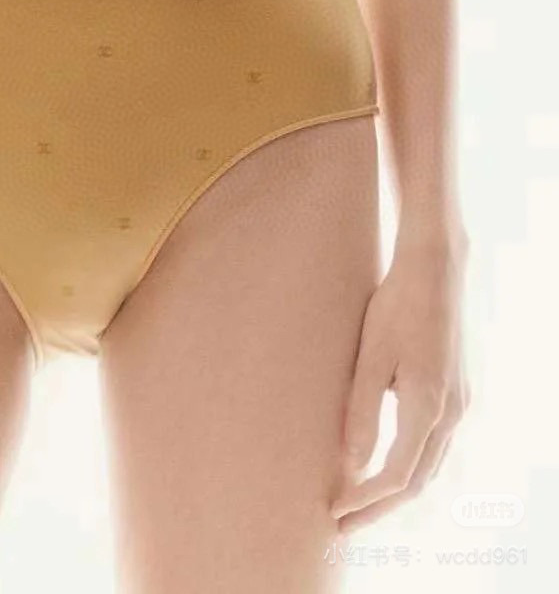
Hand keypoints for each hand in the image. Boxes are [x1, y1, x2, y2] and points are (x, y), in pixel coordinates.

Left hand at [331, 229, 470, 534]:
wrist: (434, 270)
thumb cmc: (396, 307)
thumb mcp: (371, 358)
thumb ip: (362, 413)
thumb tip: (352, 466)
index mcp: (429, 409)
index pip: (397, 477)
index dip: (365, 500)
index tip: (334, 511)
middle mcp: (451, 414)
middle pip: (418, 482)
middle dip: (380, 507)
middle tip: (342, 523)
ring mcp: (458, 405)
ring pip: (430, 466)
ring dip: (397, 490)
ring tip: (359, 501)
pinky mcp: (455, 392)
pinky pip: (435, 446)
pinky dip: (410, 465)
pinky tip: (385, 463)